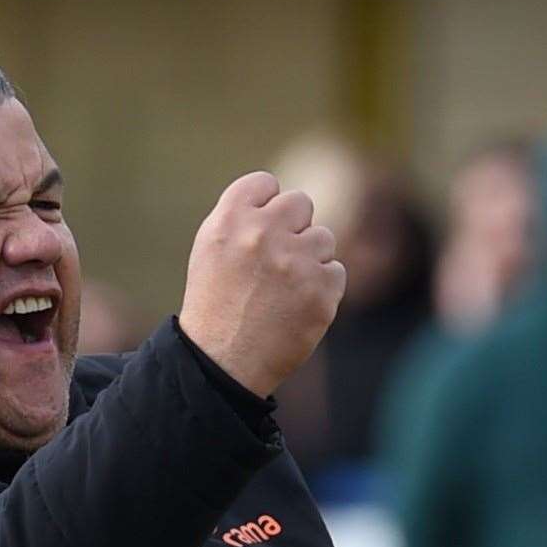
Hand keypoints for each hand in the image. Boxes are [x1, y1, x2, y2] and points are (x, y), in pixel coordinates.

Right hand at [179, 171, 345, 396]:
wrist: (222, 363)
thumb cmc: (215, 305)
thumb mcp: (211, 251)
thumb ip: (242, 217)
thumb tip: (280, 197)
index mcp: (229, 220)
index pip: (265, 183)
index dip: (264, 207)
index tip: (258, 232)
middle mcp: (262, 233)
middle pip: (300, 203)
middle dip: (292, 229)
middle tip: (274, 263)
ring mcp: (295, 261)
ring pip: (323, 238)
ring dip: (308, 261)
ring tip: (281, 291)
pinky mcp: (321, 290)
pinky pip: (335, 272)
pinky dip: (320, 290)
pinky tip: (294, 308)